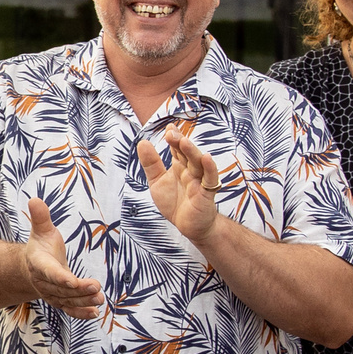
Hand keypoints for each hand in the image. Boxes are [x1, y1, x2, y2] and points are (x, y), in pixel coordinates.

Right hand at [20, 196, 103, 318]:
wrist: (32, 267)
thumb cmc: (41, 246)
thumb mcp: (41, 230)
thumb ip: (41, 217)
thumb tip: (35, 199)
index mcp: (39, 264)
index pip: (49, 271)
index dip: (59, 277)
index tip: (72, 280)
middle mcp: (44, 282)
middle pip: (61, 289)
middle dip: (79, 290)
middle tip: (96, 287)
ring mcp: (52, 293)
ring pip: (67, 300)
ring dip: (84, 301)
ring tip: (99, 298)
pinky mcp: (60, 301)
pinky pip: (70, 309)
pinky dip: (81, 313)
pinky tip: (95, 313)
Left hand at [137, 120, 222, 244]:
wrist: (188, 226)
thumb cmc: (175, 203)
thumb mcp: (157, 182)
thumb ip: (151, 164)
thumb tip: (142, 142)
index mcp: (179, 166)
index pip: (177, 148)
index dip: (174, 137)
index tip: (169, 126)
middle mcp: (191, 171)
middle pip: (187, 153)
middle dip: (179, 142)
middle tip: (171, 133)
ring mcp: (199, 181)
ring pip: (198, 163)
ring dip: (191, 151)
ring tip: (183, 141)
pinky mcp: (206, 194)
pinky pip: (210, 179)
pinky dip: (209, 168)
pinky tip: (206, 158)